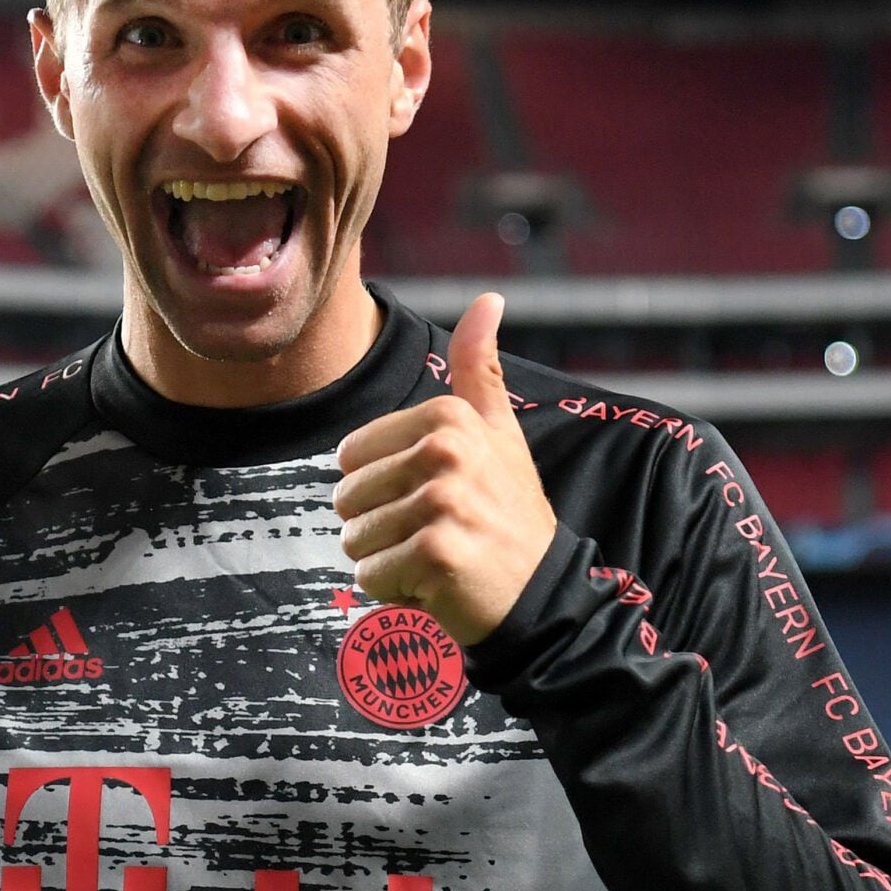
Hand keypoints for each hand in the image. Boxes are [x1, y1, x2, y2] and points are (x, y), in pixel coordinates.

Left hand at [334, 291, 556, 645]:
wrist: (542, 591)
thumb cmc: (508, 511)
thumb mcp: (498, 431)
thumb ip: (480, 368)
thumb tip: (489, 298)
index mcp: (447, 415)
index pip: (350, 456)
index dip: (382, 488)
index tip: (433, 497)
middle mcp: (445, 450)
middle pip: (347, 498)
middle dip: (380, 527)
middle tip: (435, 532)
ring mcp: (442, 501)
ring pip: (354, 539)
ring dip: (386, 560)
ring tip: (435, 556)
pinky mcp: (436, 552)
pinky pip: (370, 576)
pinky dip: (396, 591)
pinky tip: (437, 583)